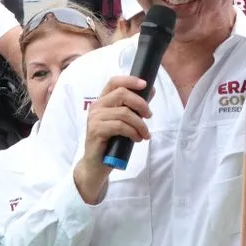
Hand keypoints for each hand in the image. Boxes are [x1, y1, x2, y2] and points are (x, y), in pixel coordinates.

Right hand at [74, 75, 151, 202]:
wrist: (96, 164)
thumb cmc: (111, 142)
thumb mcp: (125, 122)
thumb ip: (135, 106)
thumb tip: (151, 90)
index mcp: (103, 101)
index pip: (114, 81)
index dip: (130, 80)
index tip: (145, 85)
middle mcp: (96, 106)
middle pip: (122, 94)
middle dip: (140, 103)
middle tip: (149, 115)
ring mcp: (94, 118)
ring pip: (124, 113)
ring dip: (140, 124)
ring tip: (145, 134)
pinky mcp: (96, 131)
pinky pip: (120, 126)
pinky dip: (133, 132)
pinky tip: (137, 139)